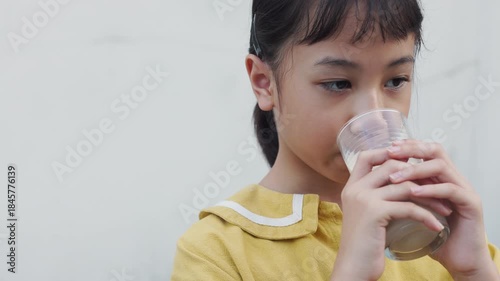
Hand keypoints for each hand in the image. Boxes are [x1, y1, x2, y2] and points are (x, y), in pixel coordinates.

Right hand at [331, 148, 451, 280]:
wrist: (353, 268)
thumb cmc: (364, 245)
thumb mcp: (366, 215)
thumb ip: (376, 198)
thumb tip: (403, 185)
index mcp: (351, 187)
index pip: (367, 156)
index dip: (388, 153)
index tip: (409, 163)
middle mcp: (355, 189)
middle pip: (391, 165)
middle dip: (419, 175)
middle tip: (438, 187)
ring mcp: (363, 199)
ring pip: (404, 185)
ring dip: (430, 197)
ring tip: (444, 209)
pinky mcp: (375, 213)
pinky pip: (409, 207)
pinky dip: (427, 216)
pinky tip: (437, 226)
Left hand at [387, 140, 498, 278]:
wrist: (458, 260)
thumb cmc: (433, 236)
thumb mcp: (413, 210)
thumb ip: (401, 195)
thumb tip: (373, 184)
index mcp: (442, 177)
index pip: (426, 150)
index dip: (408, 146)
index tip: (388, 147)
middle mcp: (455, 178)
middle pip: (435, 151)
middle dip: (411, 150)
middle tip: (391, 153)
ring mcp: (464, 189)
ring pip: (441, 167)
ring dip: (416, 170)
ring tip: (395, 178)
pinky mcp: (471, 204)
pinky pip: (451, 190)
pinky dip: (431, 189)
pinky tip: (414, 193)